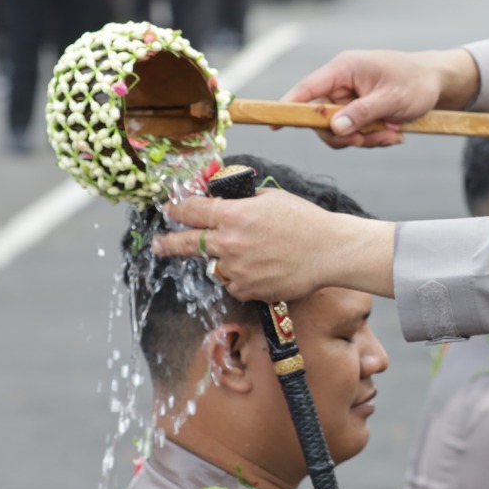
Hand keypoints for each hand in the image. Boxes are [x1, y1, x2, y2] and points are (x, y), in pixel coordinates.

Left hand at [152, 188, 378, 302]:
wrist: (330, 251)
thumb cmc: (306, 221)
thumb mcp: (270, 198)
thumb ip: (241, 201)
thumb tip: (222, 201)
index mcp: (232, 215)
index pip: (191, 211)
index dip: (177, 209)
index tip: (171, 210)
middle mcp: (228, 244)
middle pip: (186, 243)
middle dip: (168, 243)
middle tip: (158, 244)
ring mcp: (236, 269)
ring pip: (213, 266)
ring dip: (221, 260)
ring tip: (245, 255)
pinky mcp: (248, 290)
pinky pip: (233, 284)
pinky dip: (240, 278)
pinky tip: (261, 268)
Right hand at [284, 47, 477, 148]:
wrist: (438, 82)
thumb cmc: (416, 82)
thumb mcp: (391, 99)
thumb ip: (362, 113)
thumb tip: (335, 127)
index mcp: (344, 69)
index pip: (307, 88)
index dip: (288, 106)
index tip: (273, 124)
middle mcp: (341, 83)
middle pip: (321, 117)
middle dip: (345, 135)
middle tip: (369, 141)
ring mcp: (349, 98)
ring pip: (338, 129)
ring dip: (363, 139)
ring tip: (390, 136)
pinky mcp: (358, 110)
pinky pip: (353, 132)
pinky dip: (371, 138)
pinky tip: (393, 134)